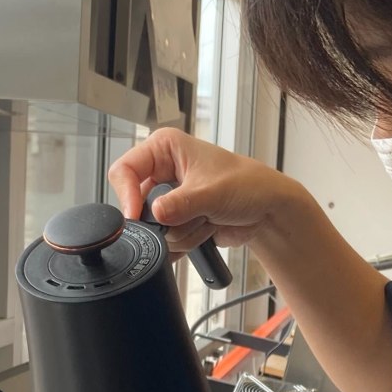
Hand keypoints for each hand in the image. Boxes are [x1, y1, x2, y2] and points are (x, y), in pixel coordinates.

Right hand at [107, 128, 299, 257]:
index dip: (127, 195)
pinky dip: (186, 242)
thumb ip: (181, 204)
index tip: (137, 216)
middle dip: (168, 219)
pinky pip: (166, 242)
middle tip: (194, 213)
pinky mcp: (176, 221)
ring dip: (184, 230)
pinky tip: (206, 229)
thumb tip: (156, 214)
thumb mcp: (212, 192)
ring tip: (208, 217)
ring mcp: (169, 199)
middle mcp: (162, 172)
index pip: (124, 169)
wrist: (267, 210)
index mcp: (164, 149)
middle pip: (138, 206)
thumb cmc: (247, 185)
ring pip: (155, 229)